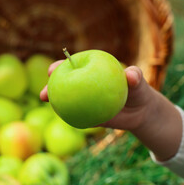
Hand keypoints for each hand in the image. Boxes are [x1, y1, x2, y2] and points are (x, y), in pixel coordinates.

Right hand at [40, 61, 181, 160]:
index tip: (53, 69)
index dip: (61, 66)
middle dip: (50, 86)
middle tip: (43, 92)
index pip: (74, 65)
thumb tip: (130, 75)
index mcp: (91, 70)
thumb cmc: (138, 91)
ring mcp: (83, 99)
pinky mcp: (86, 113)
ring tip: (47, 104)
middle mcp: (84, 84)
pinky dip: (69, 116)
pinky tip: (64, 118)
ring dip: (54, 102)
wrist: (140, 112)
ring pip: (66, 99)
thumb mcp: (139, 82)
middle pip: (63, 83)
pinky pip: (76, 114)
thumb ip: (135, 76)